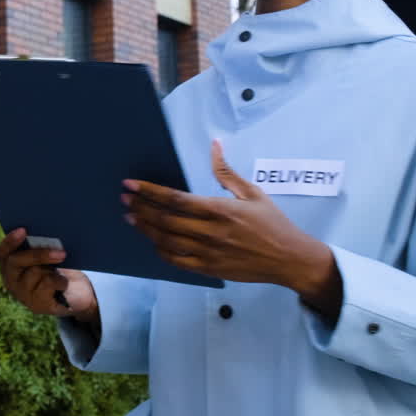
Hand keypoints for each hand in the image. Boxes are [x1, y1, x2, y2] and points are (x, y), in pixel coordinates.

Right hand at [0, 227, 97, 323]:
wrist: (76, 295)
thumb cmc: (59, 269)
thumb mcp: (48, 256)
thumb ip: (40, 247)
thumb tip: (46, 236)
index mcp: (8, 264)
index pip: (2, 252)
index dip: (10, 241)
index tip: (23, 230)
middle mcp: (10, 280)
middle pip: (15, 262)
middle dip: (38, 254)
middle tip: (61, 252)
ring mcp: (22, 294)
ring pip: (34, 272)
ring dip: (52, 268)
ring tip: (62, 267)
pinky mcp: (35, 305)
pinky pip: (46, 285)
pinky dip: (59, 281)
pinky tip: (64, 283)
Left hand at [123, 140, 340, 309]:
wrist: (290, 259)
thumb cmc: (273, 224)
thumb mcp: (253, 193)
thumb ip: (227, 172)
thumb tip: (214, 145)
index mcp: (220, 210)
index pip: (175, 199)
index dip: (149, 191)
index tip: (131, 185)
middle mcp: (211, 232)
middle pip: (165, 220)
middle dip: (141, 208)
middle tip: (124, 199)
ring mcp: (209, 253)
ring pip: (167, 241)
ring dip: (146, 229)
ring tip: (130, 218)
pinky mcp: (210, 270)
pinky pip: (177, 262)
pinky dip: (161, 251)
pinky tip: (153, 241)